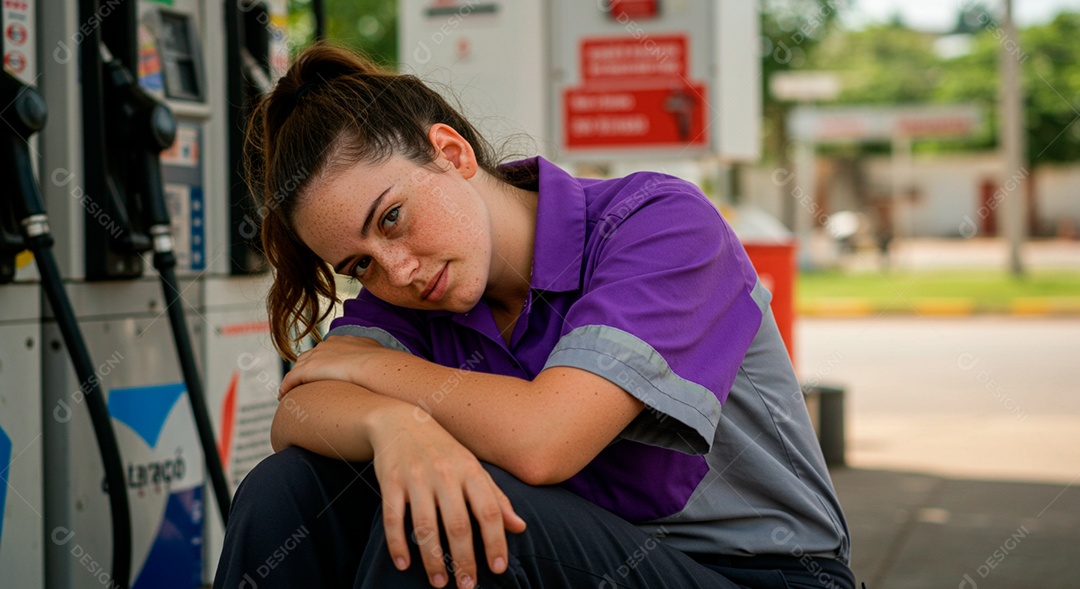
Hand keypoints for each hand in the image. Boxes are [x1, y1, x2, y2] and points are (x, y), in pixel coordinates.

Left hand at [278, 335, 384, 398]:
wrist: (375, 365)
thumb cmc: (382, 364)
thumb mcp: (378, 355)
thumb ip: (374, 356)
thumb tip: (383, 363)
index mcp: (341, 341)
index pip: (325, 351)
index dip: (322, 362)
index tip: (322, 373)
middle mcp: (326, 345)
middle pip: (308, 357)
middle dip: (305, 369)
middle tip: (302, 383)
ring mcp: (316, 357)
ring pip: (298, 368)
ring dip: (294, 379)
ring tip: (291, 392)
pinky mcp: (308, 370)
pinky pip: (291, 379)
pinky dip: (286, 387)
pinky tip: (283, 396)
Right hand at [371, 406, 526, 587]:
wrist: (400, 420)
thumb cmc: (444, 450)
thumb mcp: (473, 467)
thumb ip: (496, 498)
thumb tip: (520, 527)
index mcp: (470, 470)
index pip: (489, 510)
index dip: (495, 541)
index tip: (497, 568)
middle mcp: (445, 473)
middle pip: (457, 524)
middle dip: (464, 559)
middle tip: (467, 586)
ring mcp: (416, 477)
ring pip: (424, 526)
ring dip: (432, 559)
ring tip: (439, 582)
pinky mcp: (390, 482)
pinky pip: (393, 518)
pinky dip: (397, 544)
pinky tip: (403, 565)